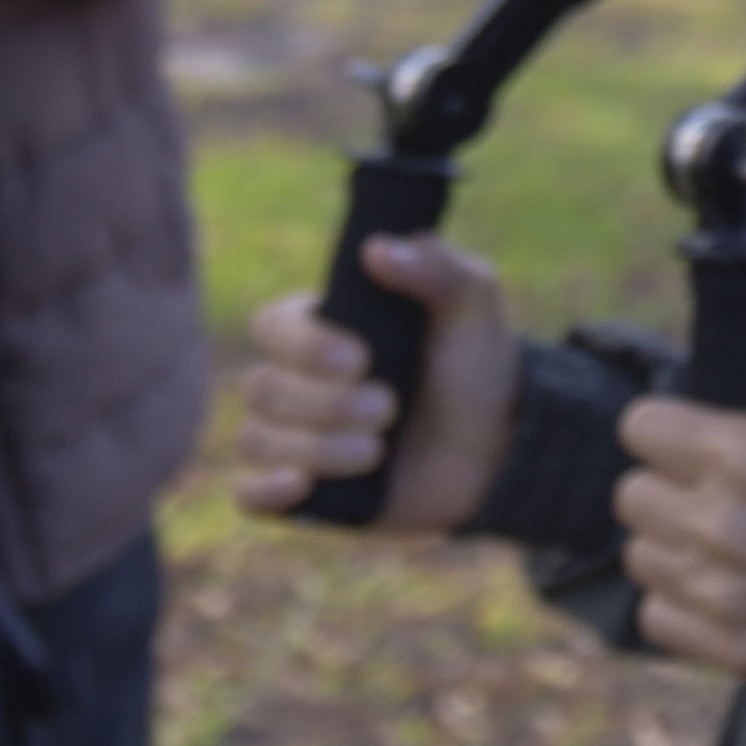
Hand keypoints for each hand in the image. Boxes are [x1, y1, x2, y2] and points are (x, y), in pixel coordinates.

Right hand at [228, 229, 520, 536]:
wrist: (497, 450)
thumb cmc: (476, 368)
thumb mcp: (472, 307)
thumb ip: (436, 268)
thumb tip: (376, 249)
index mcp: (320, 330)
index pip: (271, 327)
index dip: (305, 346)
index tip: (361, 358)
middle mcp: (295, 382)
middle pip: (261, 389)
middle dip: (326, 404)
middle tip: (390, 407)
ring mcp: (294, 439)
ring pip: (257, 441)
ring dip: (317, 448)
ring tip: (377, 451)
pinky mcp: (303, 494)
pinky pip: (249, 496)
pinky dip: (265, 491)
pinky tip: (301, 484)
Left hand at [615, 365, 745, 682]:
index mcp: (740, 453)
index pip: (639, 427)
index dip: (663, 429)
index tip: (683, 440)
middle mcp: (718, 522)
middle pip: (631, 497)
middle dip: (666, 488)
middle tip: (704, 496)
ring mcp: (723, 592)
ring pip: (641, 559)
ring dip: (672, 549)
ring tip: (716, 548)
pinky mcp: (735, 648)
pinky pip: (656, 619)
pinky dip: (679, 605)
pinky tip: (717, 592)